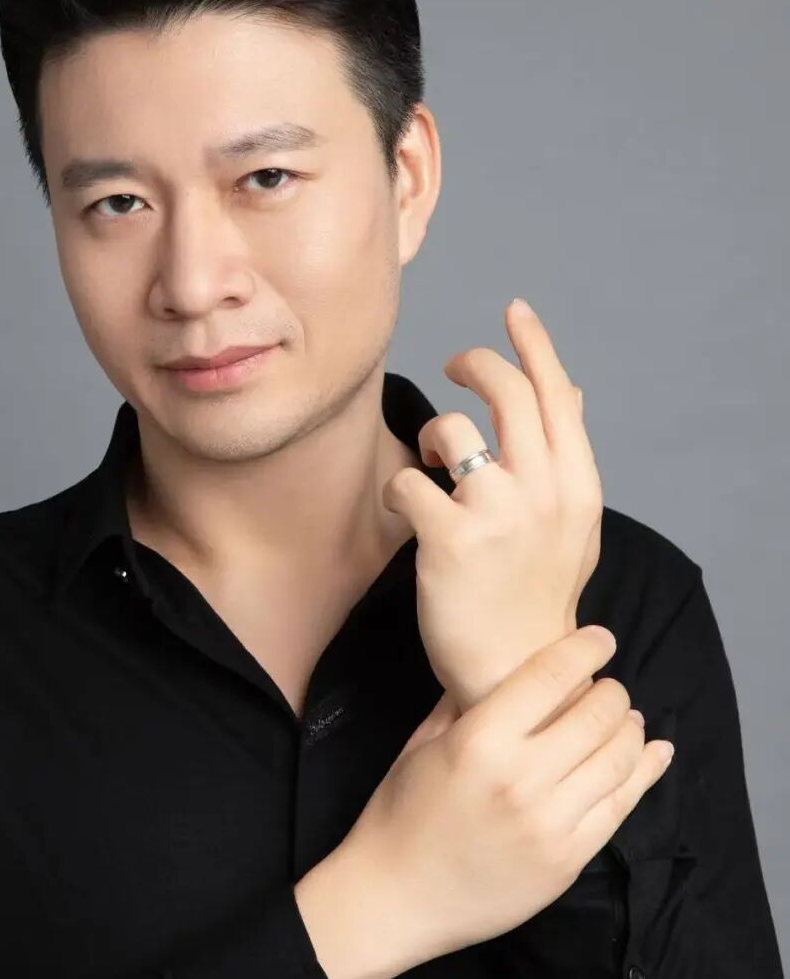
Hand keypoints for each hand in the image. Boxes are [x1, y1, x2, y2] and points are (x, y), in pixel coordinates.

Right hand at [340, 624, 673, 969]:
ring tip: (626, 718)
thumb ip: (463, 701)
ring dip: (630, 728)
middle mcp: (521, 778)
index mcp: (479, 741)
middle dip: (612, 691)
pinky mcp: (568, 859)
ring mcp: (550, 823)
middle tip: (609, 688)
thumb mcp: (422, 745)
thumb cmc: (400, 814)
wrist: (395, 899)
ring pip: (618, 757)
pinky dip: (646, 772)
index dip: (586, 649)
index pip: (550, 676)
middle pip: (595, 713)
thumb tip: (503, 664)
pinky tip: (656, 751)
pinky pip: (621, 806)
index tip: (601, 639)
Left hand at [382, 298, 602, 713]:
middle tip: (453, 367)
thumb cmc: (538, 595)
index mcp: (577, 486)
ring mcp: (497, 513)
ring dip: (433, 436)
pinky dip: (400, 492)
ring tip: (432, 466)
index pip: (556, 394)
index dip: (533, 344)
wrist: (514, 669)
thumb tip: (572, 391)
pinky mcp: (448, 538)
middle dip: (474, 363)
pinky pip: (408, 480)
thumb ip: (566, 457)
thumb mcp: (572, 524)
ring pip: (451, 426)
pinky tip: (407, 515)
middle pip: (507, 390)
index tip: (514, 309)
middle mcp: (544, 491)